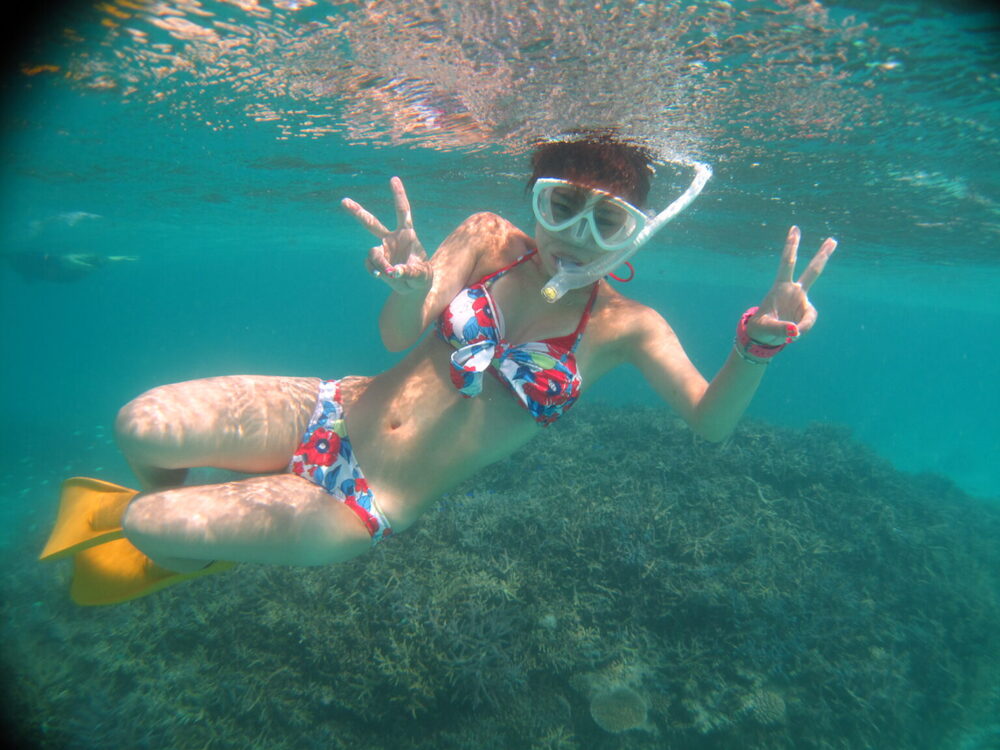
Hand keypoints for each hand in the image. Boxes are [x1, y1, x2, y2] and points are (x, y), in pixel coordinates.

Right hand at [341, 176, 431, 293]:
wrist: (415, 287)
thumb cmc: (422, 276)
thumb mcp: (421, 274)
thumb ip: (408, 271)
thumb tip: (392, 272)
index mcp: (407, 233)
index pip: (402, 211)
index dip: (398, 195)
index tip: (393, 179)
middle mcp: (392, 238)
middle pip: (372, 223)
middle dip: (358, 212)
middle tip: (344, 201)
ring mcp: (383, 250)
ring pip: (373, 252)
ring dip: (378, 261)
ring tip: (386, 271)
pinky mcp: (377, 262)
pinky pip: (371, 264)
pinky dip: (374, 269)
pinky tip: (379, 274)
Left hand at [747, 226, 836, 344]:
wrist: (764, 336)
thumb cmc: (760, 327)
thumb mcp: (765, 328)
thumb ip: (780, 328)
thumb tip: (797, 331)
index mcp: (780, 287)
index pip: (787, 263)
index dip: (791, 246)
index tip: (794, 229)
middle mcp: (794, 291)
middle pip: (812, 271)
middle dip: (822, 256)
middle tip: (833, 240)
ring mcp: (801, 302)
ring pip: (812, 310)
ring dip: (805, 322)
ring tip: (791, 333)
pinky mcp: (805, 314)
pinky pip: (809, 322)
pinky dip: (803, 329)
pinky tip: (793, 334)